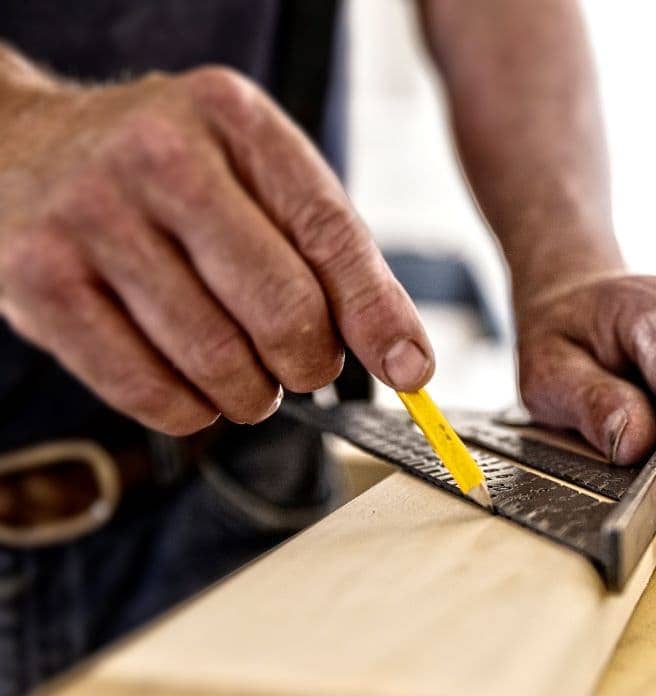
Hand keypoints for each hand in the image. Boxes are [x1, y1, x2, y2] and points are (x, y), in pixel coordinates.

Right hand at [0, 59, 432, 433]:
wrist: (23, 149)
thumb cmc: (167, 174)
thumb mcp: (255, 176)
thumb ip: (331, 255)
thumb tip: (407, 361)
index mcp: (232, 118)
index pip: (330, 234)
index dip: (378, 315)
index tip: (411, 370)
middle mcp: (158, 156)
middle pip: (281, 308)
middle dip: (310, 363)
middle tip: (304, 365)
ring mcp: (90, 217)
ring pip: (217, 360)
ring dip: (252, 394)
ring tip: (248, 376)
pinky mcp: (38, 281)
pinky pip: (147, 390)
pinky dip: (190, 410)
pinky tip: (195, 388)